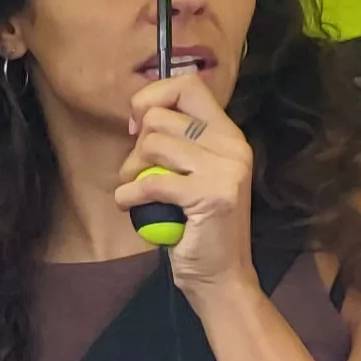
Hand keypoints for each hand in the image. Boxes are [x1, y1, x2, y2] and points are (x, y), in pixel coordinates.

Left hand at [120, 74, 260, 294]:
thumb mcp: (189, 173)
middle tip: (137, 175)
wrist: (220, 274)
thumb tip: (140, 113)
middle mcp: (232, 146)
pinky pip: (149, 182)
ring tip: (137, 194)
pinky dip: (128, 197)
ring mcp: (226, 170)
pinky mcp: (211, 196)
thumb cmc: (194, 224)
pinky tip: (132, 208)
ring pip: (151, 146)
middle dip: (134, 149)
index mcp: (228, 135)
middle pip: (159, 118)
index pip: (188, 85)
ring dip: (129, 173)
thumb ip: (174, 142)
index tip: (137, 128)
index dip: (151, 98)